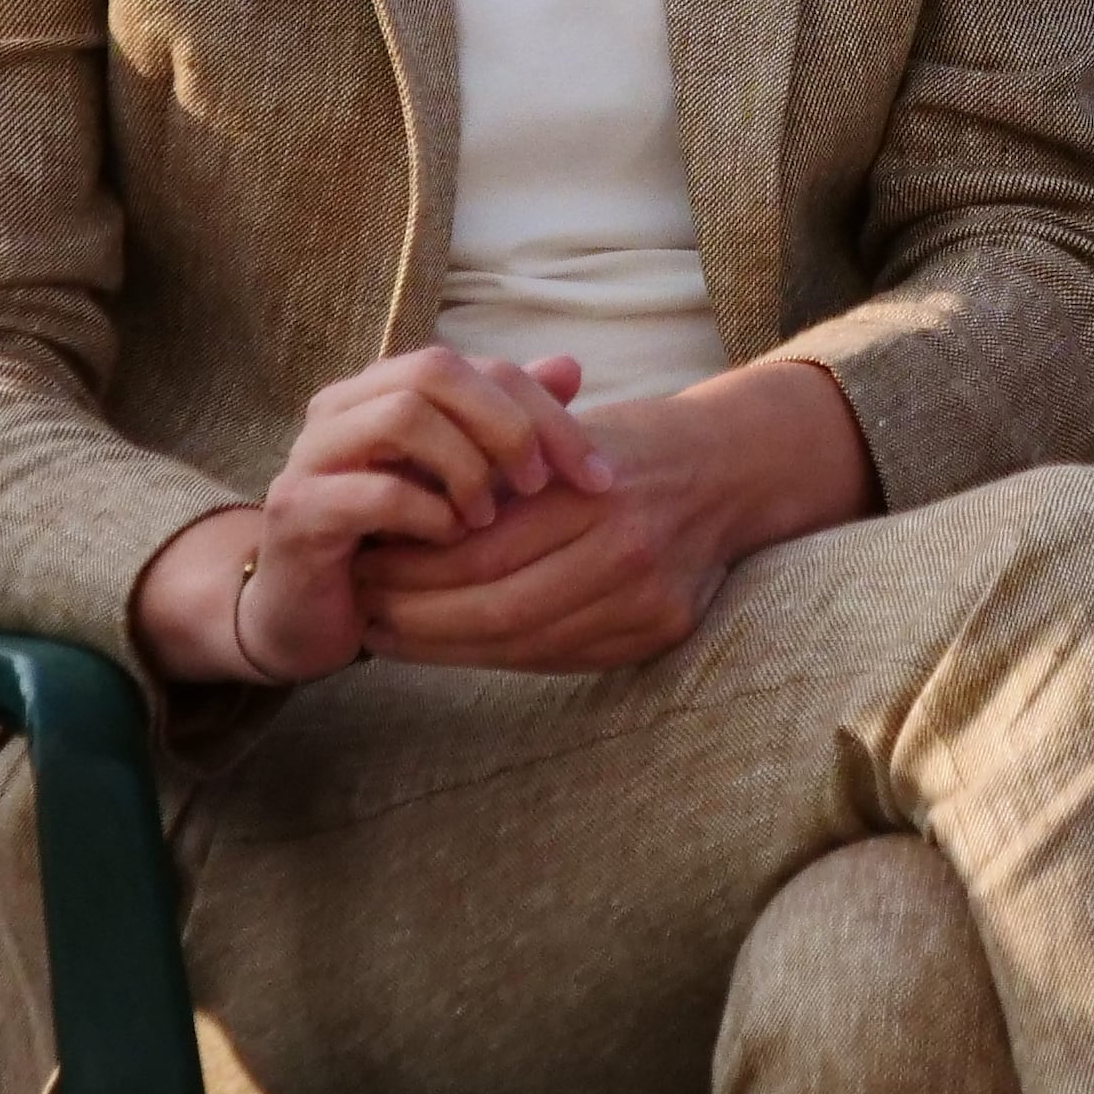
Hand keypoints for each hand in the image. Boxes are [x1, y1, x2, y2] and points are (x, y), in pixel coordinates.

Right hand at [221, 346, 611, 684]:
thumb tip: (569, 366)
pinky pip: (371, 492)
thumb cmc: (396, 541)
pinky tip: (447, 542)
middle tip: (541, 485)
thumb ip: (509, 423)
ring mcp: (312, 454)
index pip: (478, 366)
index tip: (597, 474)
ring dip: (465, 468)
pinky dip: (425, 515)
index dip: (546, 410)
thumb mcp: (465, 478)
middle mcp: (344, 407)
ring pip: (402, 416)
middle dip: (507, 426)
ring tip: (486, 519)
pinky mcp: (297, 510)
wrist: (311, 613)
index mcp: (387, 388)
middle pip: (436, 371)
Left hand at [351, 356, 870, 674]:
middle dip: (416, 617)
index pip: (479, 552)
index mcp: (592, 494)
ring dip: (444, 646)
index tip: (362, 564)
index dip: (411, 569)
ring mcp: (646, 601)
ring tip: (391, 633)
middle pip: (494, 608)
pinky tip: (454, 644)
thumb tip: (393, 516)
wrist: (731, 468)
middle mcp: (626, 552)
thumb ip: (491, 476)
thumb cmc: (629, 445)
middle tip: (363, 609)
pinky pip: (558, 657)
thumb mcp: (560, 436)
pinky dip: (495, 655)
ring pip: (522, 644)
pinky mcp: (657, 634)